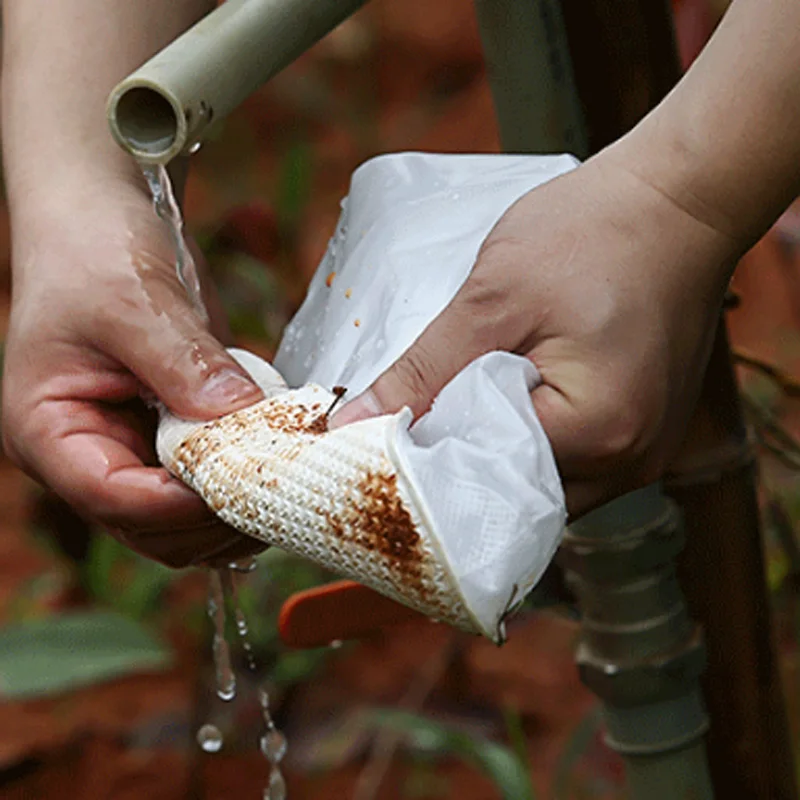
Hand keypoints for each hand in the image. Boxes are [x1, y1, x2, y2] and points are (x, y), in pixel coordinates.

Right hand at [2, 177, 264, 566]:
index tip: (245, 481)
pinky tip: (282, 460)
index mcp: (48, 430)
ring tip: (289, 476)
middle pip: (150, 527)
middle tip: (280, 484)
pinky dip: (244, 481)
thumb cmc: (92, 250)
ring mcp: (130, 447)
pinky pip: (208, 482)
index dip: (180, 503)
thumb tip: (242, 417)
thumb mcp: (135, 302)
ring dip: (234, 509)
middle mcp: (86, 452)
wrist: (101, 218)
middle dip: (213, 516)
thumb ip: (186, 365)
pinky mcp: (170, 435)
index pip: (112, 496)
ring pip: (183, 520)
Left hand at [331, 148, 742, 515]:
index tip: (381, 441)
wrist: (682, 198)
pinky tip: (507, 401)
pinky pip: (575, 462)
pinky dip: (532, 441)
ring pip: (543, 485)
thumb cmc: (596, 231)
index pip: (485, 483)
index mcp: (597, 434)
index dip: (427, 463)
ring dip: (496, 455)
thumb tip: (353, 426)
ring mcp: (645, 451)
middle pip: (516, 499)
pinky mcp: (646, 430)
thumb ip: (423, 372)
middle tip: (413, 426)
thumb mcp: (494, 297)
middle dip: (461, 467)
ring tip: (459, 408)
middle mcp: (630, 462)